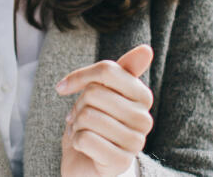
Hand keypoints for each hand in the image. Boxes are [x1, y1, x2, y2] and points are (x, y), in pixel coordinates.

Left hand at [56, 44, 153, 176]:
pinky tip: (83, 146)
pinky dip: (75, 141)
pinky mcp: (120, 162)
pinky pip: (85, 139)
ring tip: (83, 131)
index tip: (64, 87)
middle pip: (95, 93)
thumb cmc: (95, 125)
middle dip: (78, 105)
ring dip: (76, 125)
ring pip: (88, 116)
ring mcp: (135, 142)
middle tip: (81, 117)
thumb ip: (120, 71)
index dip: (80, 76)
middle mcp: (144, 119)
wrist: (88, 163)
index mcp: (143, 97)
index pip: (107, 70)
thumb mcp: (104, 94)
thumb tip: (147, 49)